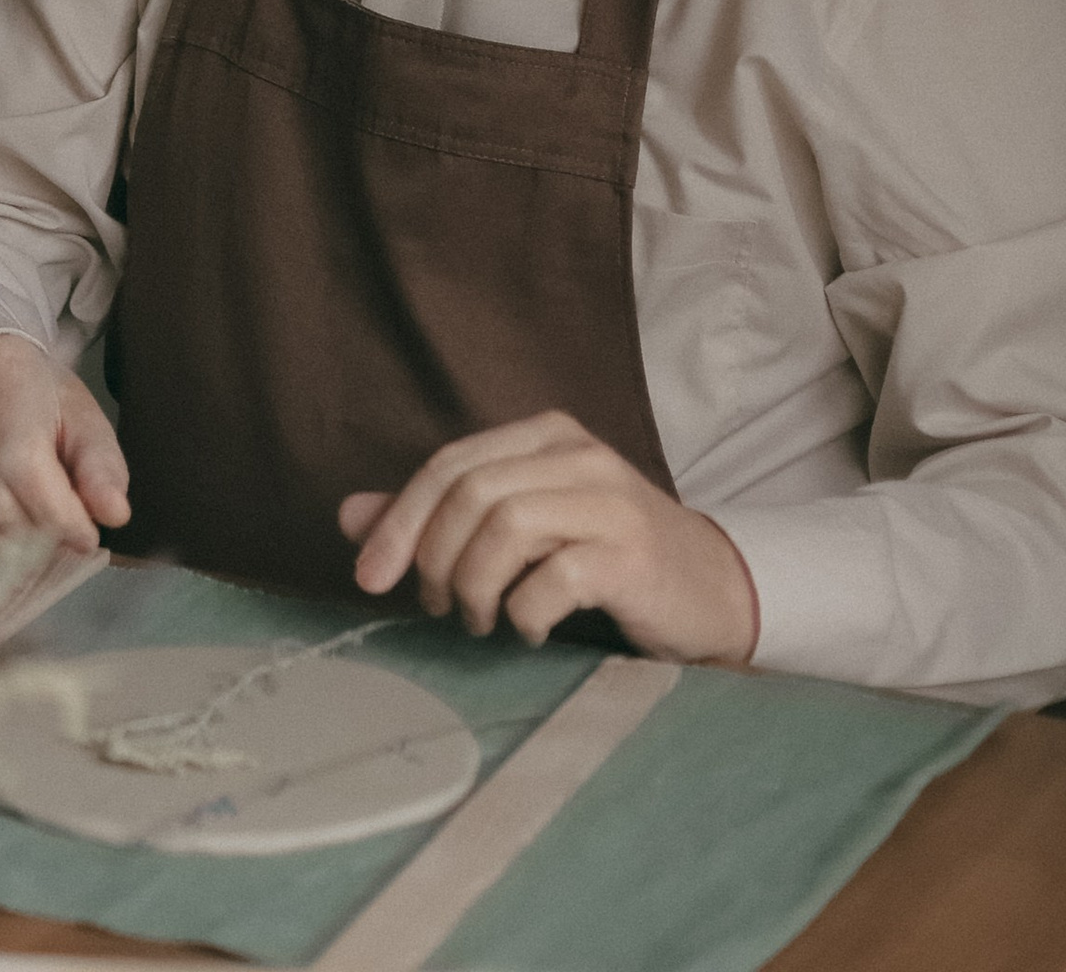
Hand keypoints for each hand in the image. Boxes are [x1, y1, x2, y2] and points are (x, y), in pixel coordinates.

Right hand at [0, 332, 130, 562]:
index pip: (22, 461)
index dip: (58, 514)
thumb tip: (112, 513)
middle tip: (47, 533)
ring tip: (15, 533)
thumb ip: (100, 465)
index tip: (84, 537)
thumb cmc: (36, 401)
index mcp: (2, 367)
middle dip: (30, 536)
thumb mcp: (81, 419)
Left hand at [341, 412, 758, 661]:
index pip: (448, 464)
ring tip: (480, 620)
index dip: (399, 519)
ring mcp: (608, 501)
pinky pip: (553, 578)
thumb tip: (350, 517)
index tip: (368, 575)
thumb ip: (440, 518)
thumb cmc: (607, 558)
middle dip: (433, 557)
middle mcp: (576, 455)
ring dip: (474, 586)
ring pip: (503, 526)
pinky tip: (528, 629)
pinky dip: (523, 611)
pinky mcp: (632, 555)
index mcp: (543, 436)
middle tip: (436, 605)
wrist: (715, 591)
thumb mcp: (523, 529)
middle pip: (469, 492)